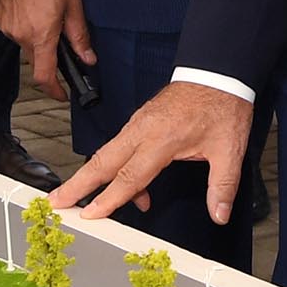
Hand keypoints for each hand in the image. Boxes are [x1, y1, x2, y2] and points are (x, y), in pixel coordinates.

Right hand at [0, 0, 97, 102]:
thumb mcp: (73, 5)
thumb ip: (79, 36)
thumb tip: (88, 58)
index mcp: (41, 35)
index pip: (44, 75)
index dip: (54, 90)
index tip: (63, 94)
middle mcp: (21, 35)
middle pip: (37, 58)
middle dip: (50, 53)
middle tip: (60, 33)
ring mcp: (7, 27)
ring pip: (26, 44)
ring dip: (38, 37)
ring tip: (46, 12)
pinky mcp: (0, 18)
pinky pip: (15, 31)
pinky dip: (26, 27)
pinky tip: (33, 8)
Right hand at [50, 81, 251, 223]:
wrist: (217, 72)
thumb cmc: (222, 106)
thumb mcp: (230, 149)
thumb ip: (222, 185)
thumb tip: (219, 213)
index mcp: (161, 138)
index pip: (129, 176)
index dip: (109, 198)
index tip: (90, 214)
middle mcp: (143, 129)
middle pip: (102, 161)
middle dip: (78, 184)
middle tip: (56, 201)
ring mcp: (139, 123)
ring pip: (108, 153)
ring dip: (93, 176)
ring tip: (84, 200)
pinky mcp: (141, 120)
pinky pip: (120, 147)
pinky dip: (115, 167)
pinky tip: (132, 188)